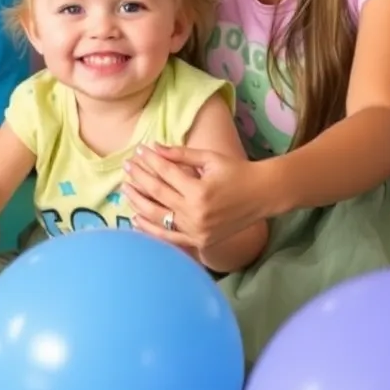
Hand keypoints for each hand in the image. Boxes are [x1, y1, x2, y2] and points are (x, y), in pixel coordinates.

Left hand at [123, 143, 267, 253]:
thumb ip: (180, 154)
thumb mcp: (210, 158)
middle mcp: (196, 213)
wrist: (262, 195)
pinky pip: (169, 237)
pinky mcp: (199, 242)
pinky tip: (136, 219)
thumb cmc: (237, 172)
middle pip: (157, 193)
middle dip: (139, 178)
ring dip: (138, 203)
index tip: (138, 150)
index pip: (165, 172)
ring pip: (158, 217)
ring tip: (126, 190)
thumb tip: (154, 147)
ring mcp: (196, 230)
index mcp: (199, 190)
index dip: (150, 160)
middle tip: (127, 167)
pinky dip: (151, 229)